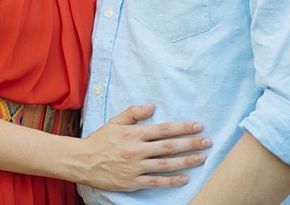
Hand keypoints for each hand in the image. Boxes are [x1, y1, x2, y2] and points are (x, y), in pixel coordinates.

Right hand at [77, 103, 209, 190]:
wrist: (81, 161)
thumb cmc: (99, 140)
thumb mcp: (114, 122)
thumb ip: (133, 113)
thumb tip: (151, 106)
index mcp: (133, 133)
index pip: (163, 129)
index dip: (182, 128)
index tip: (198, 126)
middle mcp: (136, 150)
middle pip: (169, 146)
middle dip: (190, 143)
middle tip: (208, 141)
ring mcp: (135, 167)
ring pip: (166, 164)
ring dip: (186, 161)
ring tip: (202, 158)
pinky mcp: (132, 182)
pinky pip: (156, 182)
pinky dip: (171, 180)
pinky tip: (185, 178)